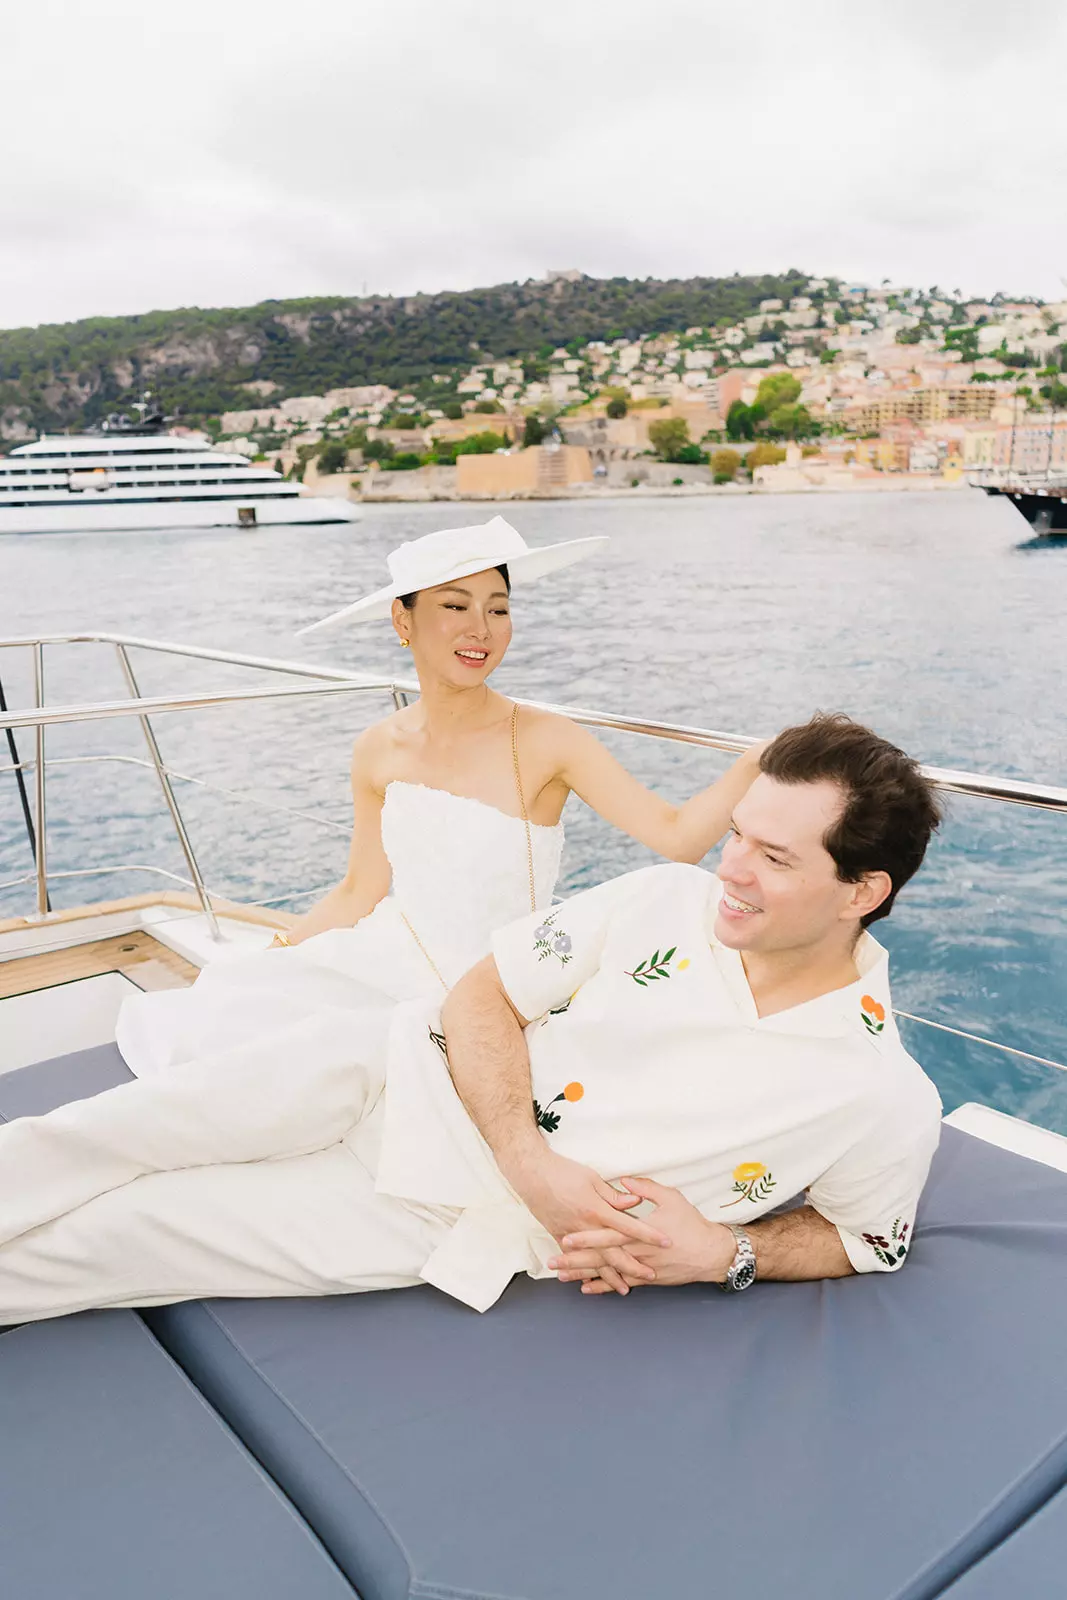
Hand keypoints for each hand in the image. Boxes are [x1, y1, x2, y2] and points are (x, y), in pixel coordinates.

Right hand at [504, 1149, 672, 1296]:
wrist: (531, 1175)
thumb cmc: (563, 1172)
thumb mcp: (592, 1178)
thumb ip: (614, 1195)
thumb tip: (635, 1201)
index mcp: (596, 1209)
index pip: (629, 1225)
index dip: (649, 1234)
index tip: (666, 1242)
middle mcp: (585, 1227)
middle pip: (613, 1252)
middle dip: (633, 1266)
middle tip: (651, 1276)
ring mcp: (570, 1235)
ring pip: (594, 1262)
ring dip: (610, 1277)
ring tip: (625, 1289)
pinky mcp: (558, 1237)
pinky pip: (574, 1260)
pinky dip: (584, 1273)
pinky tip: (592, 1283)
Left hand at [548, 1176, 735, 1295]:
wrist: (710, 1254)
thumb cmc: (691, 1224)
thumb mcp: (671, 1198)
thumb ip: (645, 1188)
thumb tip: (624, 1181)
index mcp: (640, 1234)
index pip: (607, 1236)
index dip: (586, 1237)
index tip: (565, 1237)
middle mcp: (637, 1254)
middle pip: (601, 1258)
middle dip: (575, 1260)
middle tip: (554, 1261)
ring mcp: (641, 1269)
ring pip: (607, 1273)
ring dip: (583, 1274)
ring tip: (561, 1275)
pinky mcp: (647, 1280)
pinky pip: (620, 1283)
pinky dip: (602, 1286)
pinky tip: (586, 1287)